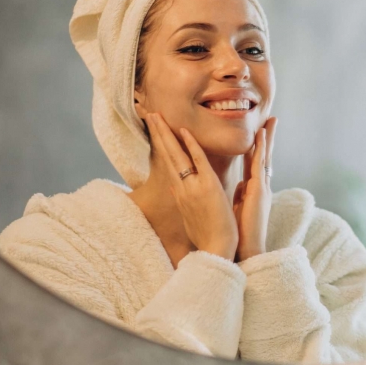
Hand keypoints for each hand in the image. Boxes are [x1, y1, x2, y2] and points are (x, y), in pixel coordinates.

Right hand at [145, 113, 238, 260]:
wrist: (216, 250)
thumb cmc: (207, 236)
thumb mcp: (189, 216)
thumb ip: (182, 198)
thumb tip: (174, 185)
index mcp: (180, 193)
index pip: (168, 163)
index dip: (161, 145)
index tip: (154, 129)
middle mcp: (182, 188)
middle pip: (167, 155)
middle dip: (158, 133)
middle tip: (149, 114)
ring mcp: (193, 187)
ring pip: (177, 155)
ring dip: (166, 133)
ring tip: (156, 115)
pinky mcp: (207, 187)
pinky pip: (198, 161)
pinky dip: (191, 145)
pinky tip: (183, 130)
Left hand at [232, 117, 277, 261]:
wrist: (245, 250)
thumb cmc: (239, 234)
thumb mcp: (238, 209)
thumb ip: (239, 195)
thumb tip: (238, 185)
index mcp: (253, 191)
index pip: (255, 164)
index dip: (257, 147)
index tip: (259, 132)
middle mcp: (260, 187)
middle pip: (264, 156)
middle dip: (268, 138)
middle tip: (271, 119)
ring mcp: (261, 188)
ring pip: (264, 157)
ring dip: (267, 139)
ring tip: (269, 121)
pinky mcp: (259, 191)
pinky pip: (259, 165)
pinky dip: (260, 149)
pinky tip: (261, 136)